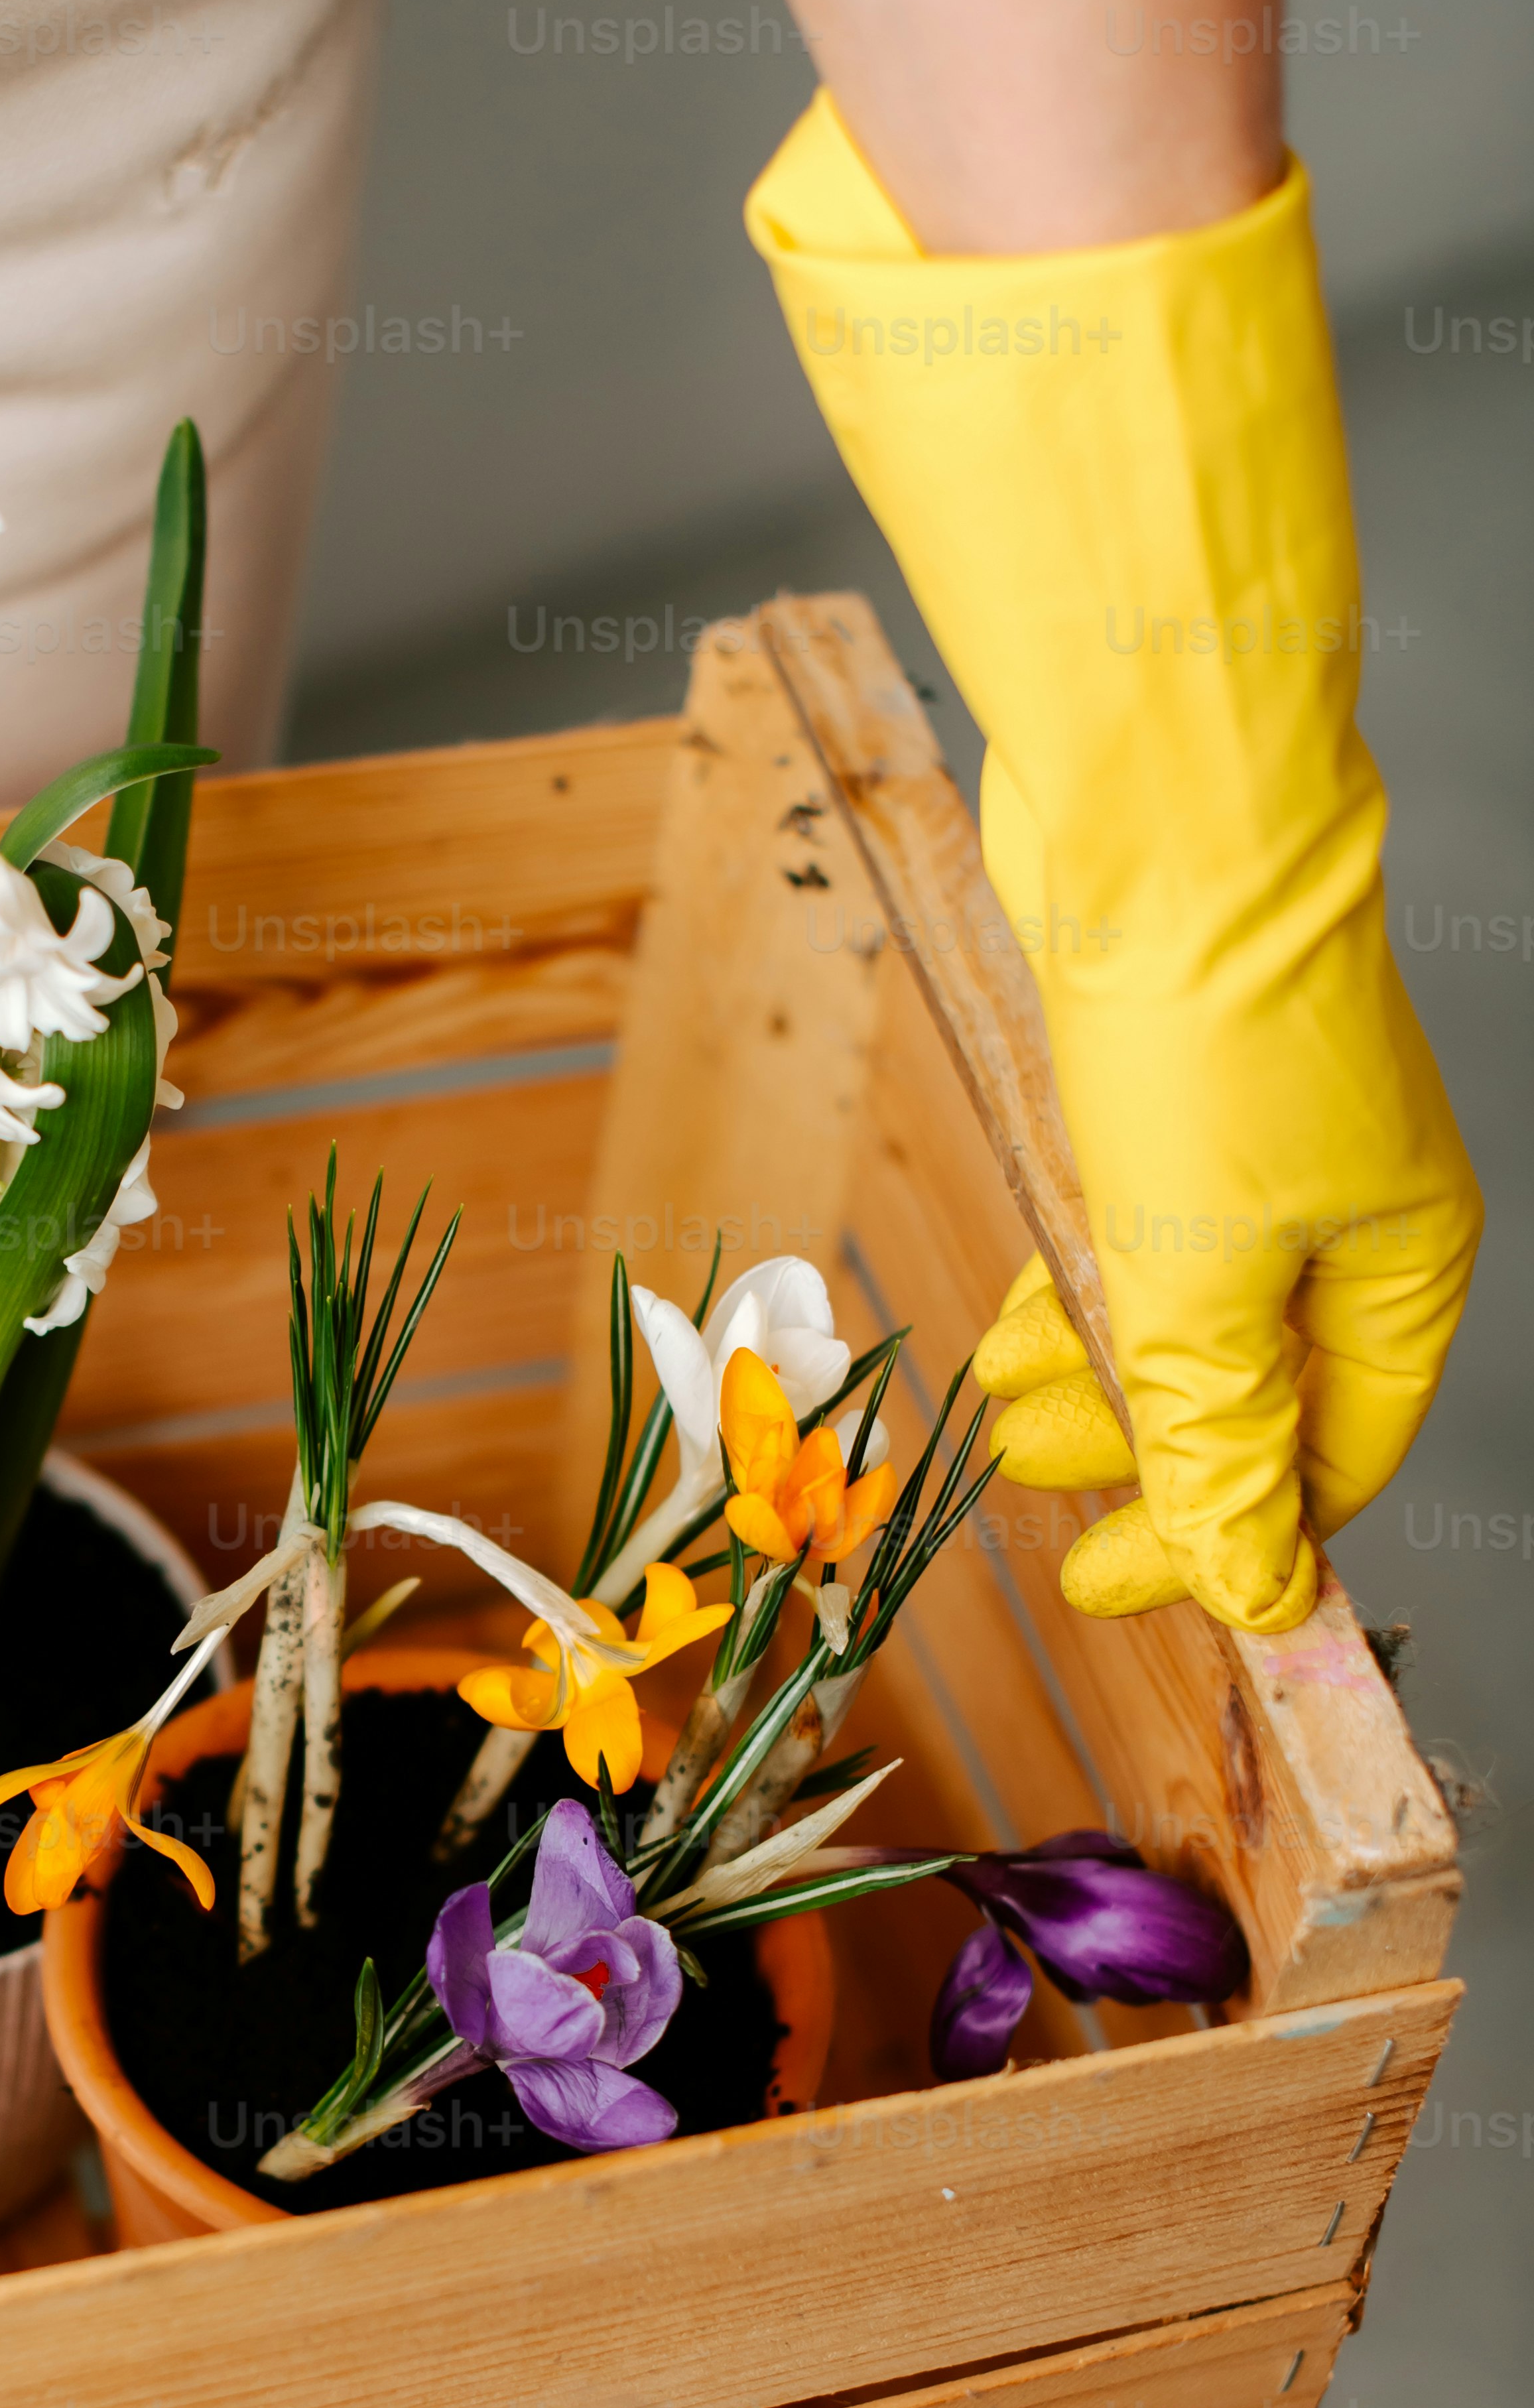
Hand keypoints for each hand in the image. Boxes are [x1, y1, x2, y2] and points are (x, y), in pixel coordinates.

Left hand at [747, 96, 1478, 1633]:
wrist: (1164, 819)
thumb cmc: (1207, 1030)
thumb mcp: (1200, 1279)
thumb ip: (1219, 1438)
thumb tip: (1254, 1586)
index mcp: (1399, 1263)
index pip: (1331, 1455)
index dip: (1232, 1538)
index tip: (1126, 1588)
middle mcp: (1350, 1210)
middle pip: (1257, 1390)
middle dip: (1152, 1456)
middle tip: (1050, 1506)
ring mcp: (1264, 1149)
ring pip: (1185, 1312)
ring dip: (1100, 1376)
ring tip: (1008, 1418)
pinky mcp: (1179, 1093)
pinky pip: (1137, 1235)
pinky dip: (1081, 1289)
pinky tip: (1020, 1319)